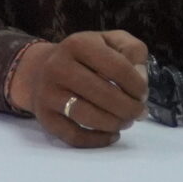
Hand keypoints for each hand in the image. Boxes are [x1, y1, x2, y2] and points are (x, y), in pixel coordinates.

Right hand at [9, 30, 149, 147]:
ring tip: (126, 122)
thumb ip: (132, 50)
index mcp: (78, 44)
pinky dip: (97, 140)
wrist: (39, 69)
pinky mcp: (44, 117)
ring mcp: (48, 93)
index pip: (118, 67)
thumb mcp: (109, 40)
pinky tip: (112, 135)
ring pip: (88, 116)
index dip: (137, 85)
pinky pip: (74, 136)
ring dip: (115, 123)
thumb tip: (140, 78)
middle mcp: (58, 66)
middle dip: (129, 108)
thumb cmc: (83, 56)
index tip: (143, 94)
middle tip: (139, 113)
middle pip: (103, 94)